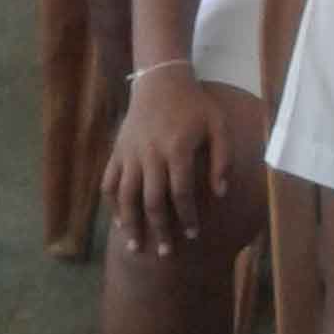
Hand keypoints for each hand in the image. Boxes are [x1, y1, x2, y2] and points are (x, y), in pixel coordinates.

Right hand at [103, 68, 231, 256]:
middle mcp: (150, 155)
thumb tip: (221, 193)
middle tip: (166, 253)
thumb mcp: (219, 125)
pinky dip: (113, 204)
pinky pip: (110, 182)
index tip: (194, 234)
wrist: (160, 80)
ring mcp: (130, 154)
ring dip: (131, 224)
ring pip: (126, 196)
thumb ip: (223, 159)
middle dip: (160, 229)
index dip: (188, 216)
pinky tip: (119, 221)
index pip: (182, 193)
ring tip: (135, 246)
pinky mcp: (117, 151)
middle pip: (152, 201)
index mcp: (177, 149)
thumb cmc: (194, 105)